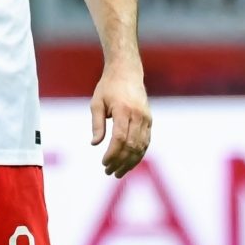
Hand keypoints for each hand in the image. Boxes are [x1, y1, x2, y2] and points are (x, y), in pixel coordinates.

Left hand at [90, 62, 151, 178]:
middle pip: (131, 145)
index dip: (112, 154)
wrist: (127, 72)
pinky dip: (138, 155)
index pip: (120, 138)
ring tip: (118, 172)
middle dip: (120, 162)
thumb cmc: (109, 87)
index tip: (104, 163)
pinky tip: (129, 163)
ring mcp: (146, 118)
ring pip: (141, 147)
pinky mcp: (149, 121)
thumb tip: (95, 144)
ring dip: (130, 162)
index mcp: (124, 110)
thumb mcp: (97, 103)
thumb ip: (97, 124)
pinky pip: (146, 142)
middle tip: (109, 172)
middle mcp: (138, 115)